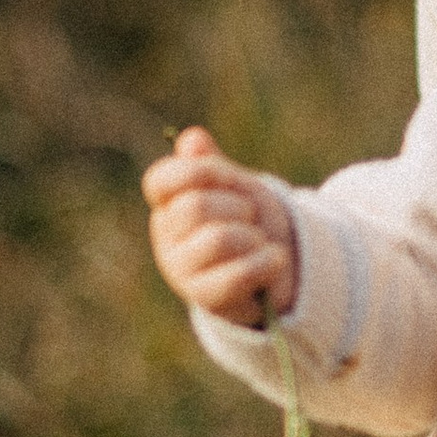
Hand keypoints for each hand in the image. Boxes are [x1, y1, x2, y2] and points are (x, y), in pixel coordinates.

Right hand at [143, 126, 296, 327]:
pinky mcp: (206, 298)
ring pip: (218, 239)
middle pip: (196, 207)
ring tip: (259, 243)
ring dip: (253, 236)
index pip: (160, 180)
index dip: (200, 172)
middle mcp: (166, 237)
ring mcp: (181, 269)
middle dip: (238, 206)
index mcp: (169, 204)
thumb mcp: (235, 186)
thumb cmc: (250, 221)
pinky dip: (268, 261)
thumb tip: (192, 138)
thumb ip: (212, 165)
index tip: (229, 178)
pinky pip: (239, 273)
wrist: (276, 267)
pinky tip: (274, 260)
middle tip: (251, 216)